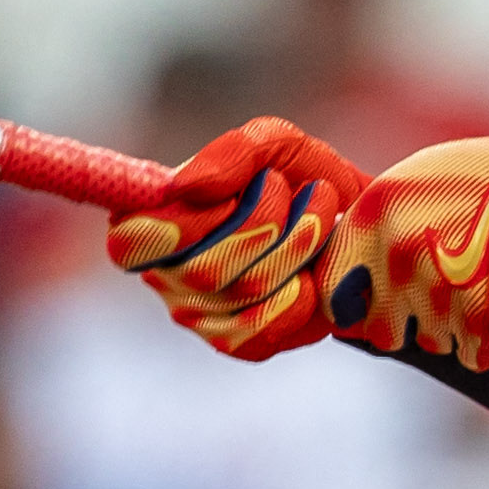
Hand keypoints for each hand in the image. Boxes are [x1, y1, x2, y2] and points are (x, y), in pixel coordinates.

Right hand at [108, 118, 369, 360]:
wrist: (357, 226)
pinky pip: (269, 325)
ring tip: (318, 220)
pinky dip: (306, 289)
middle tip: (298, 193)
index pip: (131, 243)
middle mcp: (164, 274)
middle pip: (203, 268)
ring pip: (246, 290)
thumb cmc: (300, 179)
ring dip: (299, 244)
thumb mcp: (273, 145)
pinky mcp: (240, 343)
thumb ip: (232, 153)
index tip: (232, 197)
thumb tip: (184, 186)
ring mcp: (199, 316)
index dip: (182, 225)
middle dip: (268, 218)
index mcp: (151, 221)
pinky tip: (312, 271)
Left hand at [320, 108, 488, 370]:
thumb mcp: (425, 176)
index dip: (355, 299)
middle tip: (444, 293)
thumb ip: (378, 219)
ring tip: (487, 285)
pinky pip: (471, 355)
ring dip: (454, 327)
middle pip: (380, 327)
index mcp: (375, 217)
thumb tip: (342, 251)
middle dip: (406, 320)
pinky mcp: (482, 323)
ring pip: (428, 342)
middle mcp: (397, 258)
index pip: (332, 290)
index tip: (376, 297)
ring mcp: (438, 294)